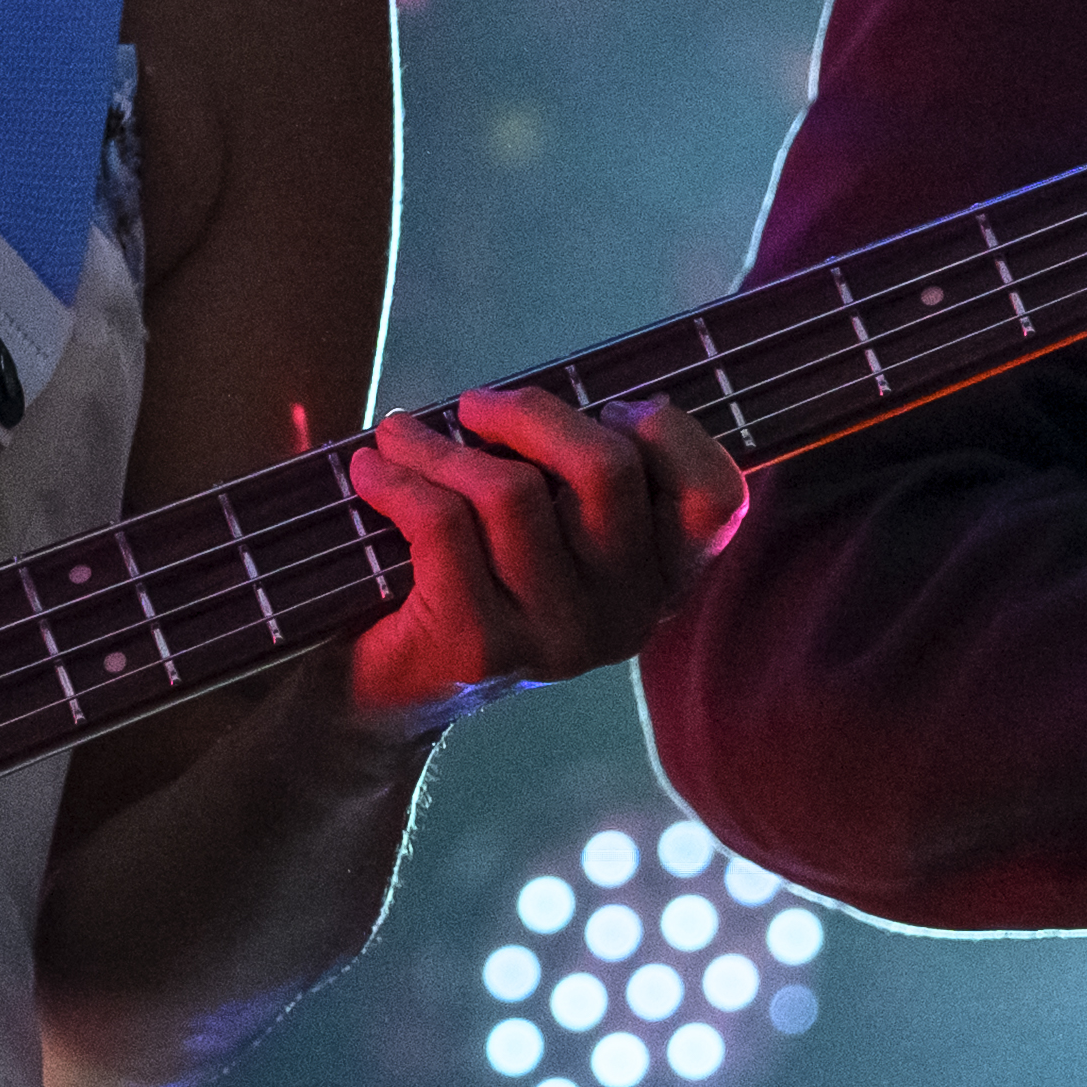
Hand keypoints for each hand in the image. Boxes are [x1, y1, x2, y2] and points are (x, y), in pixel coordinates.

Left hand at [335, 388, 743, 733]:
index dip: (669, 432)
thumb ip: (565, 463)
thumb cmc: (471, 575)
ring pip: (511, 491)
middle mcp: (625, 616)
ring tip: (401, 437)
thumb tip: (529, 392)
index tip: (606, 409)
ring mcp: (556, 639)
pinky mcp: (482, 647)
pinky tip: (372, 470)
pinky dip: (396, 479)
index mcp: (660, 580)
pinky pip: (442, 524)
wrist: (383, 694)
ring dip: (438, 445)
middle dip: (530, 412)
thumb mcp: (543, 523)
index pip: (714, 499)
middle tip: (474, 407)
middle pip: (606, 469)